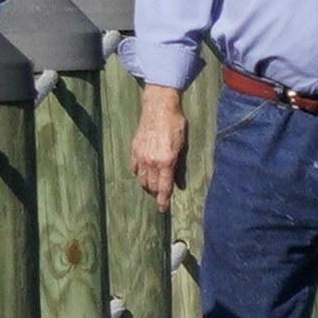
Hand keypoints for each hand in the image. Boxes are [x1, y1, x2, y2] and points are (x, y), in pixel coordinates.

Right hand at [132, 82, 186, 208]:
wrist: (159, 107)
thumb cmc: (175, 124)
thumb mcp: (183, 145)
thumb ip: (179, 166)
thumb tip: (179, 183)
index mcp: (166, 162)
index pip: (163, 188)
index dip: (163, 201)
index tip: (163, 210)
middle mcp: (151, 162)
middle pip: (151, 186)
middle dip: (156, 192)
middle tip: (161, 194)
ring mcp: (140, 156)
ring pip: (142, 179)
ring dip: (148, 184)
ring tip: (153, 184)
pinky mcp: (134, 149)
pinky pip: (134, 168)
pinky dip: (139, 173)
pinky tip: (144, 171)